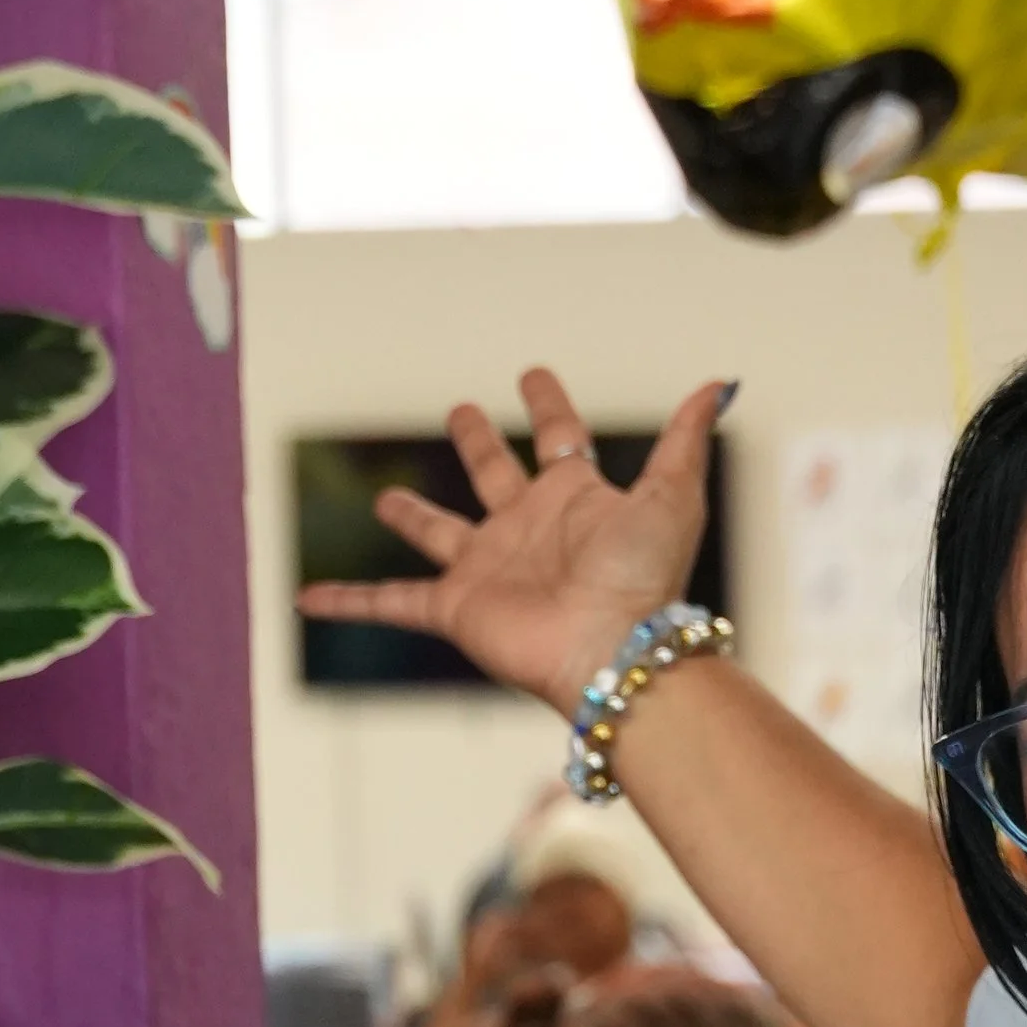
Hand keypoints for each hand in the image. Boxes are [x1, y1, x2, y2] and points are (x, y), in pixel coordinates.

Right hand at [296, 366, 729, 715]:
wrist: (612, 650)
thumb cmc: (644, 580)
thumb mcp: (671, 496)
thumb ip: (684, 439)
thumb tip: (717, 383)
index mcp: (575, 499)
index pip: (560, 438)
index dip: (548, 405)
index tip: (533, 376)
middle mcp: (527, 530)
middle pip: (494, 476)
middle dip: (478, 443)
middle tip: (460, 411)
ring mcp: (487, 569)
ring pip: (440, 532)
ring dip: (413, 514)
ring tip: (385, 497)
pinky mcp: (455, 607)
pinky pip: (389, 602)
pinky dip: (348, 601)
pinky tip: (309, 598)